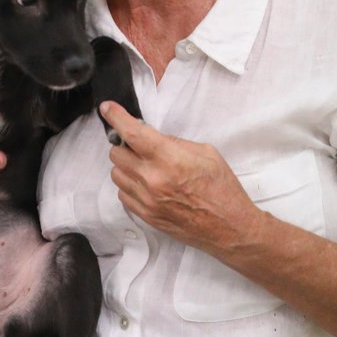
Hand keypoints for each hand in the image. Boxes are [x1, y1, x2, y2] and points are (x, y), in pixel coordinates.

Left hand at [100, 101, 253, 254]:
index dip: (116, 117)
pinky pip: (123, 194)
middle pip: (117, 153)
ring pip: (116, 174)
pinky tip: (147, 184)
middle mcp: (153, 180)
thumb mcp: (206, 154)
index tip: (108, 109)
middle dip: (125, 144)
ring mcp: (147, 200)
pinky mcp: (146, 215)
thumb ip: (175, 143)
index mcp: (170, 159)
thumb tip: (153, 138)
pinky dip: (130, 185)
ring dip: (126, 165)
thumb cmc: (222, 190)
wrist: (228, 228)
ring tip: (145, 166)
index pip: (132, 133)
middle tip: (140, 145)